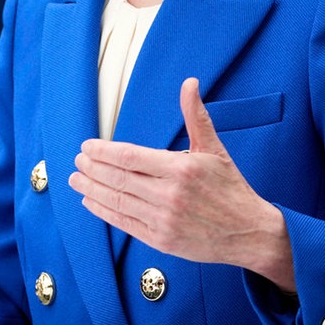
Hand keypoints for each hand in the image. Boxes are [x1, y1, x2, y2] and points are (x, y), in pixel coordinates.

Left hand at [69, 77, 294, 290]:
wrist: (249, 232)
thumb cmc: (231, 188)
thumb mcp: (214, 149)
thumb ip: (196, 115)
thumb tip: (190, 83)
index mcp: (181, 169)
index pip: (130, 157)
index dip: (103, 152)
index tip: (87, 147)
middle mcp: (170, 196)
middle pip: (119, 179)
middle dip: (92, 168)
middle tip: (77, 160)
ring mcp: (164, 220)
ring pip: (118, 201)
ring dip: (92, 189)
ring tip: (75, 179)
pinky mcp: (161, 241)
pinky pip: (124, 223)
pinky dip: (104, 212)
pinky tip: (91, 201)